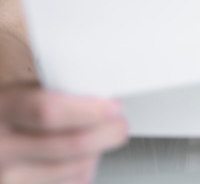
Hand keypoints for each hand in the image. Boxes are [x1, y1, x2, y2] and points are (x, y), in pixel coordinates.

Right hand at [0, 85, 127, 183]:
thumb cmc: (9, 115)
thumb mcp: (21, 93)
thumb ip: (53, 92)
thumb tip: (100, 94)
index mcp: (4, 110)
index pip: (48, 111)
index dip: (87, 110)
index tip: (113, 107)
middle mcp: (4, 148)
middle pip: (70, 144)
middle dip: (106, 133)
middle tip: (120, 124)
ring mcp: (11, 178)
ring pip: (75, 168)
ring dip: (97, 152)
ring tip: (100, 137)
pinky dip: (84, 171)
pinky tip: (82, 157)